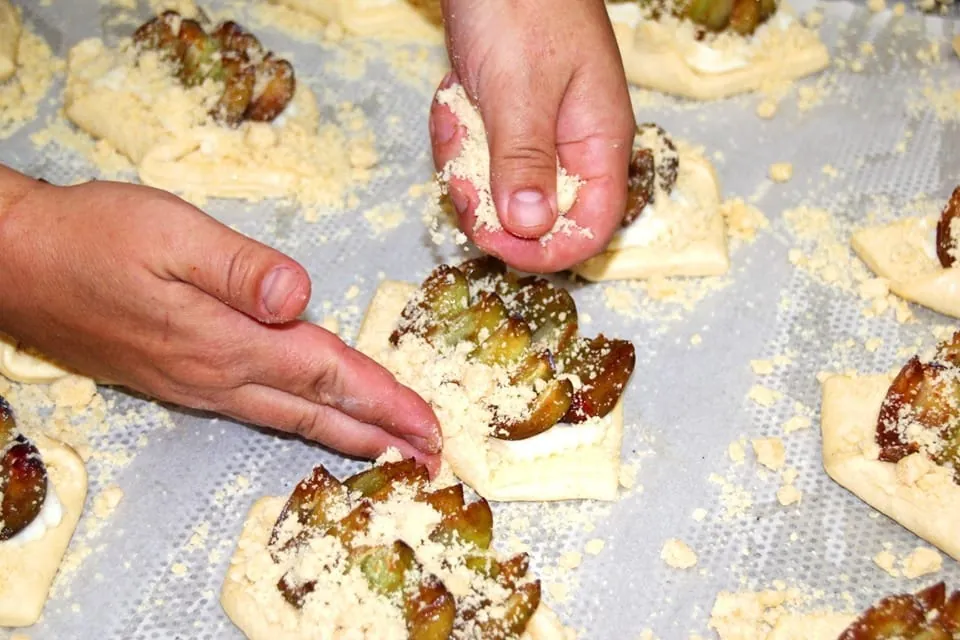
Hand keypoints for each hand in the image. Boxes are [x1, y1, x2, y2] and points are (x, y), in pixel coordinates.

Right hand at [0, 168, 441, 471]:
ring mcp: (197, 384)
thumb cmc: (93, 239)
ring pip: (289, 418)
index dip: (383, 400)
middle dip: (379, 434)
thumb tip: (301, 296)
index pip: (327, 374)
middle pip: (317, 410)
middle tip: (428, 457)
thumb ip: (240, 269)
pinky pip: (258, 411)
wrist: (17, 265)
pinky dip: (300, 421)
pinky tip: (310, 421)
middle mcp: (219, 375)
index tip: (428, 427)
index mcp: (229, 341)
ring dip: (345, 435)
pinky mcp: (179, 380)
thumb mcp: (171, 233)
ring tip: (386, 450)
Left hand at [429, 0, 634, 273]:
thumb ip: (526, 162)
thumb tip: (533, 230)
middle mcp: (574, 148)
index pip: (590, 229)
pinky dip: (457, 135)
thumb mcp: (521, 90)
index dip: (545, 251)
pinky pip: (479, 156)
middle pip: (536, 218)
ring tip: (455, 111)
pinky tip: (452, 99)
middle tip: (456, 174)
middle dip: (486, 203)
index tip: (495, 242)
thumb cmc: (523, 6)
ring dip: (464, 162)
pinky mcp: (508, 122)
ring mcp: (539, 134)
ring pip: (498, 189)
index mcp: (599, 143)